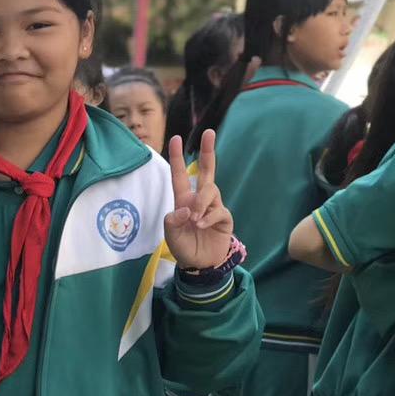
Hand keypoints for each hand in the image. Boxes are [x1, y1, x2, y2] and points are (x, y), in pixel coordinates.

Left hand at [163, 129, 233, 269]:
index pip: (180, 175)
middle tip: (209, 132)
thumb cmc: (183, 246)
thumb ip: (173, 220)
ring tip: (194, 220)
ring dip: (201, 203)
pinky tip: (201, 226)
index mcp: (183, 200)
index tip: (175, 138)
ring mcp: (213, 207)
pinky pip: (218, 210)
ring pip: (210, 191)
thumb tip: (187, 208)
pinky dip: (208, 217)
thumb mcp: (170, 234)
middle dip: (208, 151)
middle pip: (206, 171)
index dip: (178, 157)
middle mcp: (199, 199)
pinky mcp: (224, 217)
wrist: (198, 263)